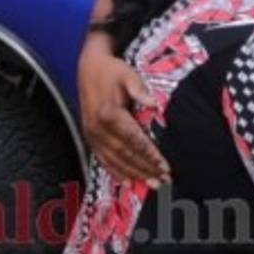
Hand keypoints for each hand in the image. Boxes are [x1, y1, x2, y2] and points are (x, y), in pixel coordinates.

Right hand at [78, 40, 169, 185]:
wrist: (88, 68)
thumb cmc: (112, 71)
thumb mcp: (128, 74)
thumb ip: (140, 89)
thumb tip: (155, 104)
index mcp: (109, 113)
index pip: (134, 140)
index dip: (150, 155)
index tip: (165, 166)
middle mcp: (98, 127)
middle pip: (125, 154)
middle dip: (146, 169)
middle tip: (164, 180)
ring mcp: (92, 134)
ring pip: (115, 160)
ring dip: (134, 174)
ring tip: (152, 184)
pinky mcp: (89, 137)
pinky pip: (102, 159)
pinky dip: (115, 172)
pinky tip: (128, 182)